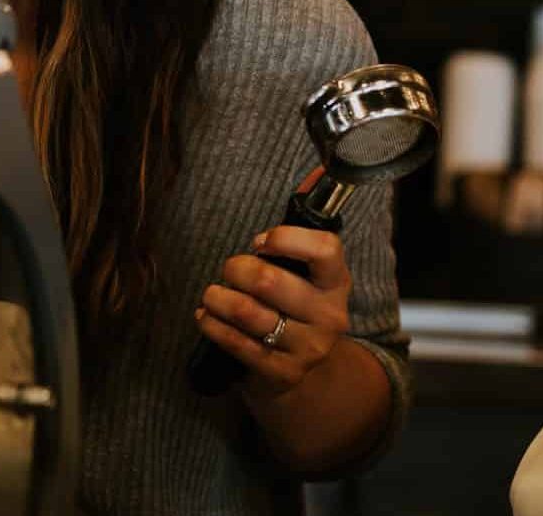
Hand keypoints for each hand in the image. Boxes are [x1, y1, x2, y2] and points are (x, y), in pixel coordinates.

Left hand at [195, 226, 350, 401]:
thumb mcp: (307, 271)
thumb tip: (317, 170)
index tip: (260, 242)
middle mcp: (329, 315)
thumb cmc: (295, 305)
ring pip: (249, 313)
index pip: (324, 249)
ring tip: (210, 294)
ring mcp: (308, 348)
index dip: (285, 239)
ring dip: (217, 298)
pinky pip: (238, 344)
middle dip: (236, 269)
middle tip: (227, 270)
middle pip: (270, 281)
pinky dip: (213, 326)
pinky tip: (206, 318)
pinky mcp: (282, 373)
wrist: (301, 371)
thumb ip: (303, 224)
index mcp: (337, 282)